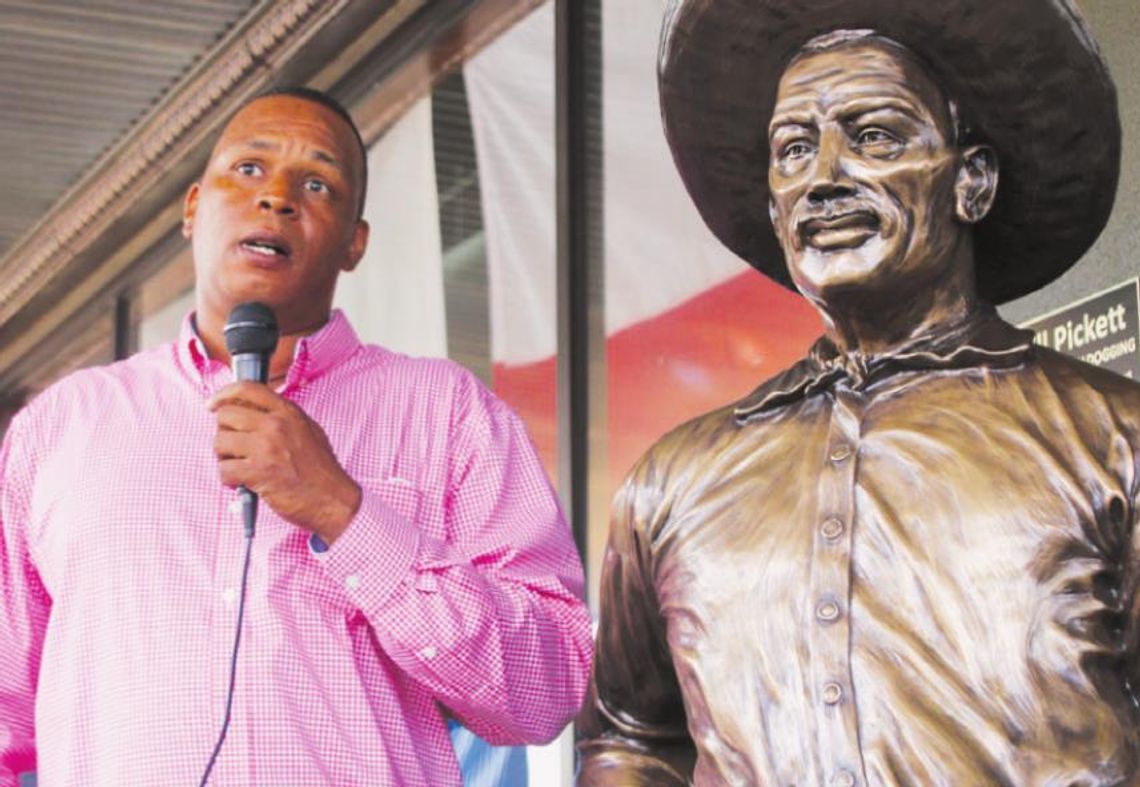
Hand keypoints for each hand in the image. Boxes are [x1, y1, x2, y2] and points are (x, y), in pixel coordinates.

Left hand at [208, 382, 360, 542]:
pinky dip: (228, 479)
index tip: (213, 404)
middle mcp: (276, 425)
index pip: (247, 388)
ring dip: (223, 457)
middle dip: (223, 432)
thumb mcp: (309, 431)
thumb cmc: (321, 470)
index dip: (224, 394)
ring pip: (219, 442)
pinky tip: (241, 483)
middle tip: (233, 447)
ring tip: (238, 467)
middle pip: (226, 414)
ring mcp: (266, 447)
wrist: (333, 499)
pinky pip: (224, 470)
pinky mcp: (258, 472)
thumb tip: (253, 412)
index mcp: (288, 412)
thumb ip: (283, 418)